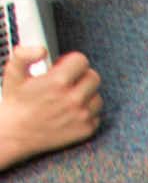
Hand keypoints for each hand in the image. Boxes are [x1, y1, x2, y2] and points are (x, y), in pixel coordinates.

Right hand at [0, 45, 102, 170]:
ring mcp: (82, 116)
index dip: (71, 61)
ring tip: (69, 96)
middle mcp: (74, 99)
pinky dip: (88, 111)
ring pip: (97, 96)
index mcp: (58, 82)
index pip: (81, 61)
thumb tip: (42, 49)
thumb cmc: (16, 102)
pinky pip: (97, 114)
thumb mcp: (13, 72)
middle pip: (94, 77)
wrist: (17, 132)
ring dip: (86, 93)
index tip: (63, 66)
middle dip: (81, 75)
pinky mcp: (86, 130)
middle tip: (67, 80)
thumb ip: (25, 54)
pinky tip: (72, 110)